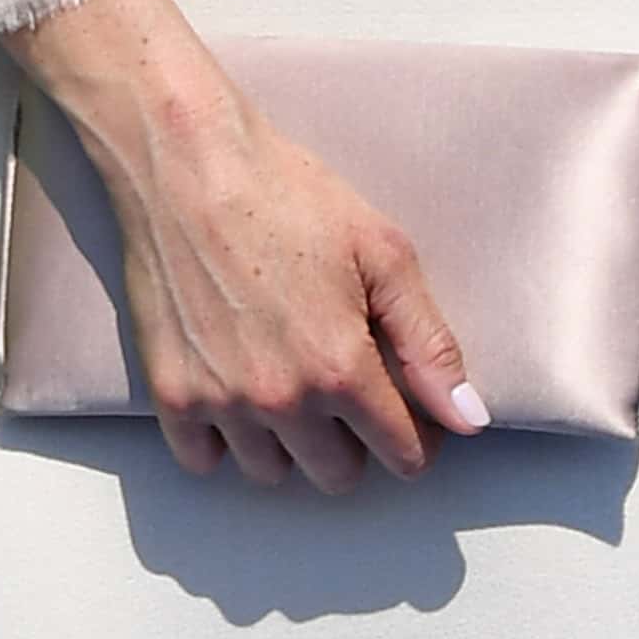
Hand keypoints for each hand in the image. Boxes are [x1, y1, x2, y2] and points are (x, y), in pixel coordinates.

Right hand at [26, 0, 478, 491]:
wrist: (186, 163)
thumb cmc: (288, 196)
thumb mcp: (384, 255)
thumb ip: (430, 345)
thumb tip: (469, 418)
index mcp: (341, 369)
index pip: (401, 454)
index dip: (414, 437)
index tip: (404, 411)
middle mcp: (281, 400)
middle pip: (337, 475)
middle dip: (353, 444)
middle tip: (344, 391)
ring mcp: (220, 401)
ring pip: (270, 473)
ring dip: (287, 445)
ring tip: (287, 389)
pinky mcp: (170, 392)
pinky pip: (202, 461)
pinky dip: (221, 442)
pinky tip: (234, 395)